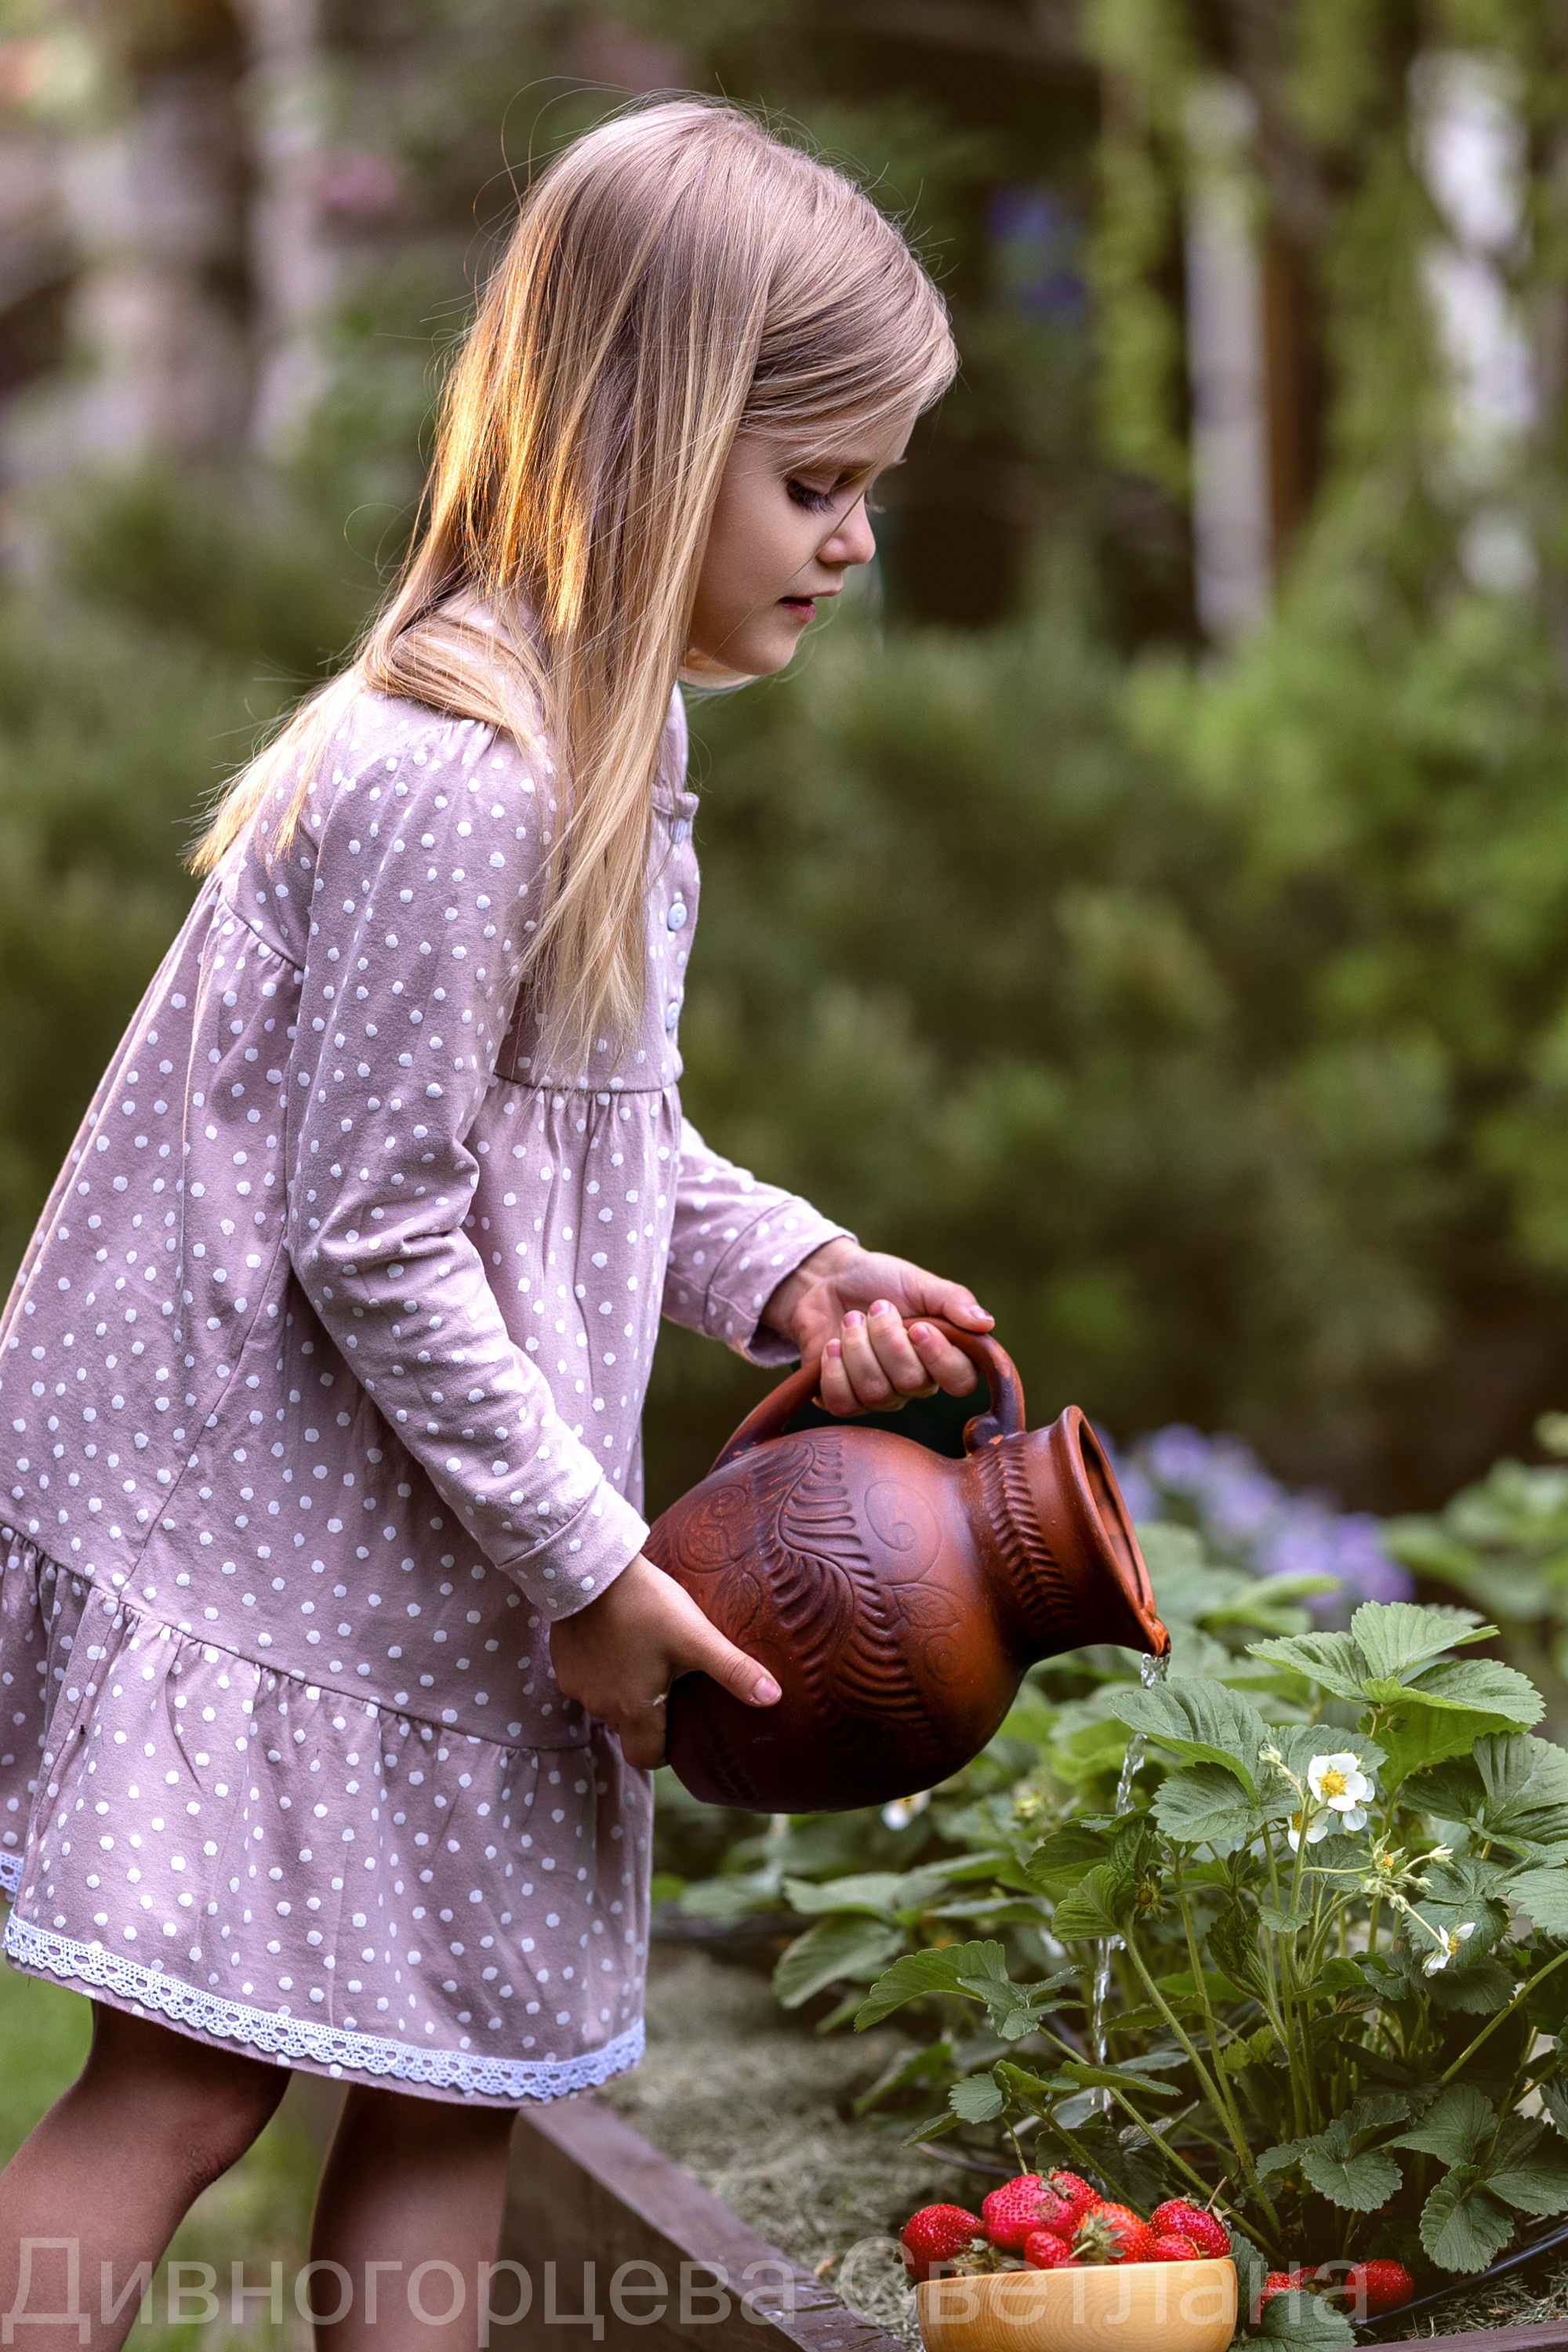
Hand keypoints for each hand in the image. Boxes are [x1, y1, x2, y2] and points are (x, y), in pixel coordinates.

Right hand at [549, 1552, 779, 1769]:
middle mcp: (601, 1707)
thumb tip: (774, 1698)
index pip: (647, 1758)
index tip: (681, 1723)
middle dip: (649, 1714)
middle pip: (629, 1730)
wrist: (587, 1569)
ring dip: (625, 1689)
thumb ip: (733, 1670)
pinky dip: (603, 1668)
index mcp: (633, 1711)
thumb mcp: (695, 1636)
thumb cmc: (644, 1604)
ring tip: (646, 1655)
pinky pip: (587, 1679)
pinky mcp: (562, 1662)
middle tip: (671, 1681)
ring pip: (607, 1703)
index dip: (666, 1748)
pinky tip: (619, 1638)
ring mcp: (577, 1685)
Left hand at [760, 1236, 992, 1417]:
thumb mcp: (919, 1282)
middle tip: (875, 1307)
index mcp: (942, 1356)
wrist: (829, 1280)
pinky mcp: (844, 1399)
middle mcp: (914, 1383)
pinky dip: (835, 1370)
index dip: (940, 1358)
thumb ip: (953, 1300)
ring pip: (875, 1392)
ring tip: (851, 1319)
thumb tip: (986, 1323)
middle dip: (886, 1338)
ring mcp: (879, 1395)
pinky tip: (832, 1345)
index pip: (960, 1381)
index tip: (918, 1327)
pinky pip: (844, 1404)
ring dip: (858, 1347)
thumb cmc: (880, 1281)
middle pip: (911, 1383)